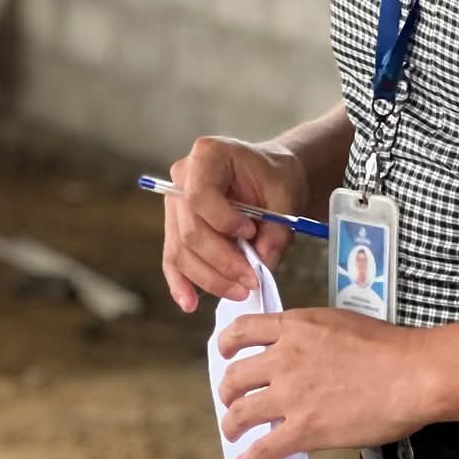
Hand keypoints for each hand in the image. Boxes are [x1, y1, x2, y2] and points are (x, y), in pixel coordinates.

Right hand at [159, 135, 307, 311]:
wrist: (269, 176)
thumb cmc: (275, 179)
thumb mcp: (286, 197)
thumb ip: (276, 230)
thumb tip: (262, 264)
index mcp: (207, 155)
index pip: (199, 196)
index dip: (223, 222)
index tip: (251, 233)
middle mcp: (181, 178)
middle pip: (189, 231)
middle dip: (221, 261)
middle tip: (251, 279)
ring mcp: (174, 204)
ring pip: (181, 251)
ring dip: (209, 278)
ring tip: (239, 291)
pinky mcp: (176, 228)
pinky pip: (173, 259)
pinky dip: (181, 283)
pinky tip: (190, 302)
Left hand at [216, 309, 441, 458]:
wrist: (412, 374)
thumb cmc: (388, 348)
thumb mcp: (338, 322)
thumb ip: (309, 335)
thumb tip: (300, 348)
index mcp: (294, 328)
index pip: (242, 330)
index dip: (227, 345)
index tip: (225, 354)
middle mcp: (284, 358)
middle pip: (235, 375)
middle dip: (228, 391)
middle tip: (233, 400)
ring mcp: (291, 395)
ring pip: (240, 412)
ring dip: (231, 425)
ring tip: (233, 432)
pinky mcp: (304, 429)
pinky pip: (262, 450)